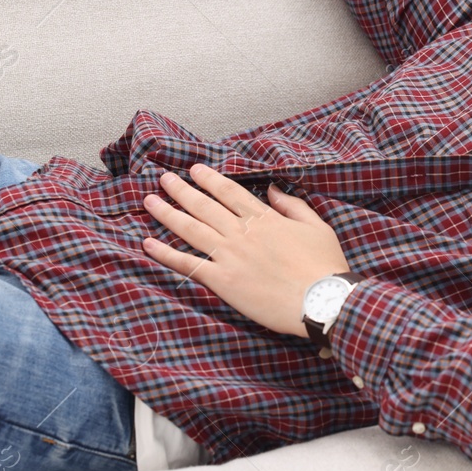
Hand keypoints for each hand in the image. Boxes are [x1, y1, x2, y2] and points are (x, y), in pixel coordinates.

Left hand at [141, 163, 349, 338]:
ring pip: (191, 228)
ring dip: (166, 213)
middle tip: (163, 178)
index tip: (193, 170)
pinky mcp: (222, 281)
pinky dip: (165, 253)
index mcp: (264, 218)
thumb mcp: (317, 226)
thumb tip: (272, 189)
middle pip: (204, 205)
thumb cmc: (324, 266)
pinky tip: (148, 244)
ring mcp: (229, 255)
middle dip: (181, 190)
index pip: (229, 193)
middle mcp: (241, 232)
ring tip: (149, 200)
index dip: (209, 179)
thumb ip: (292, 206)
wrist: (320, 300)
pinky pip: (187, 264)